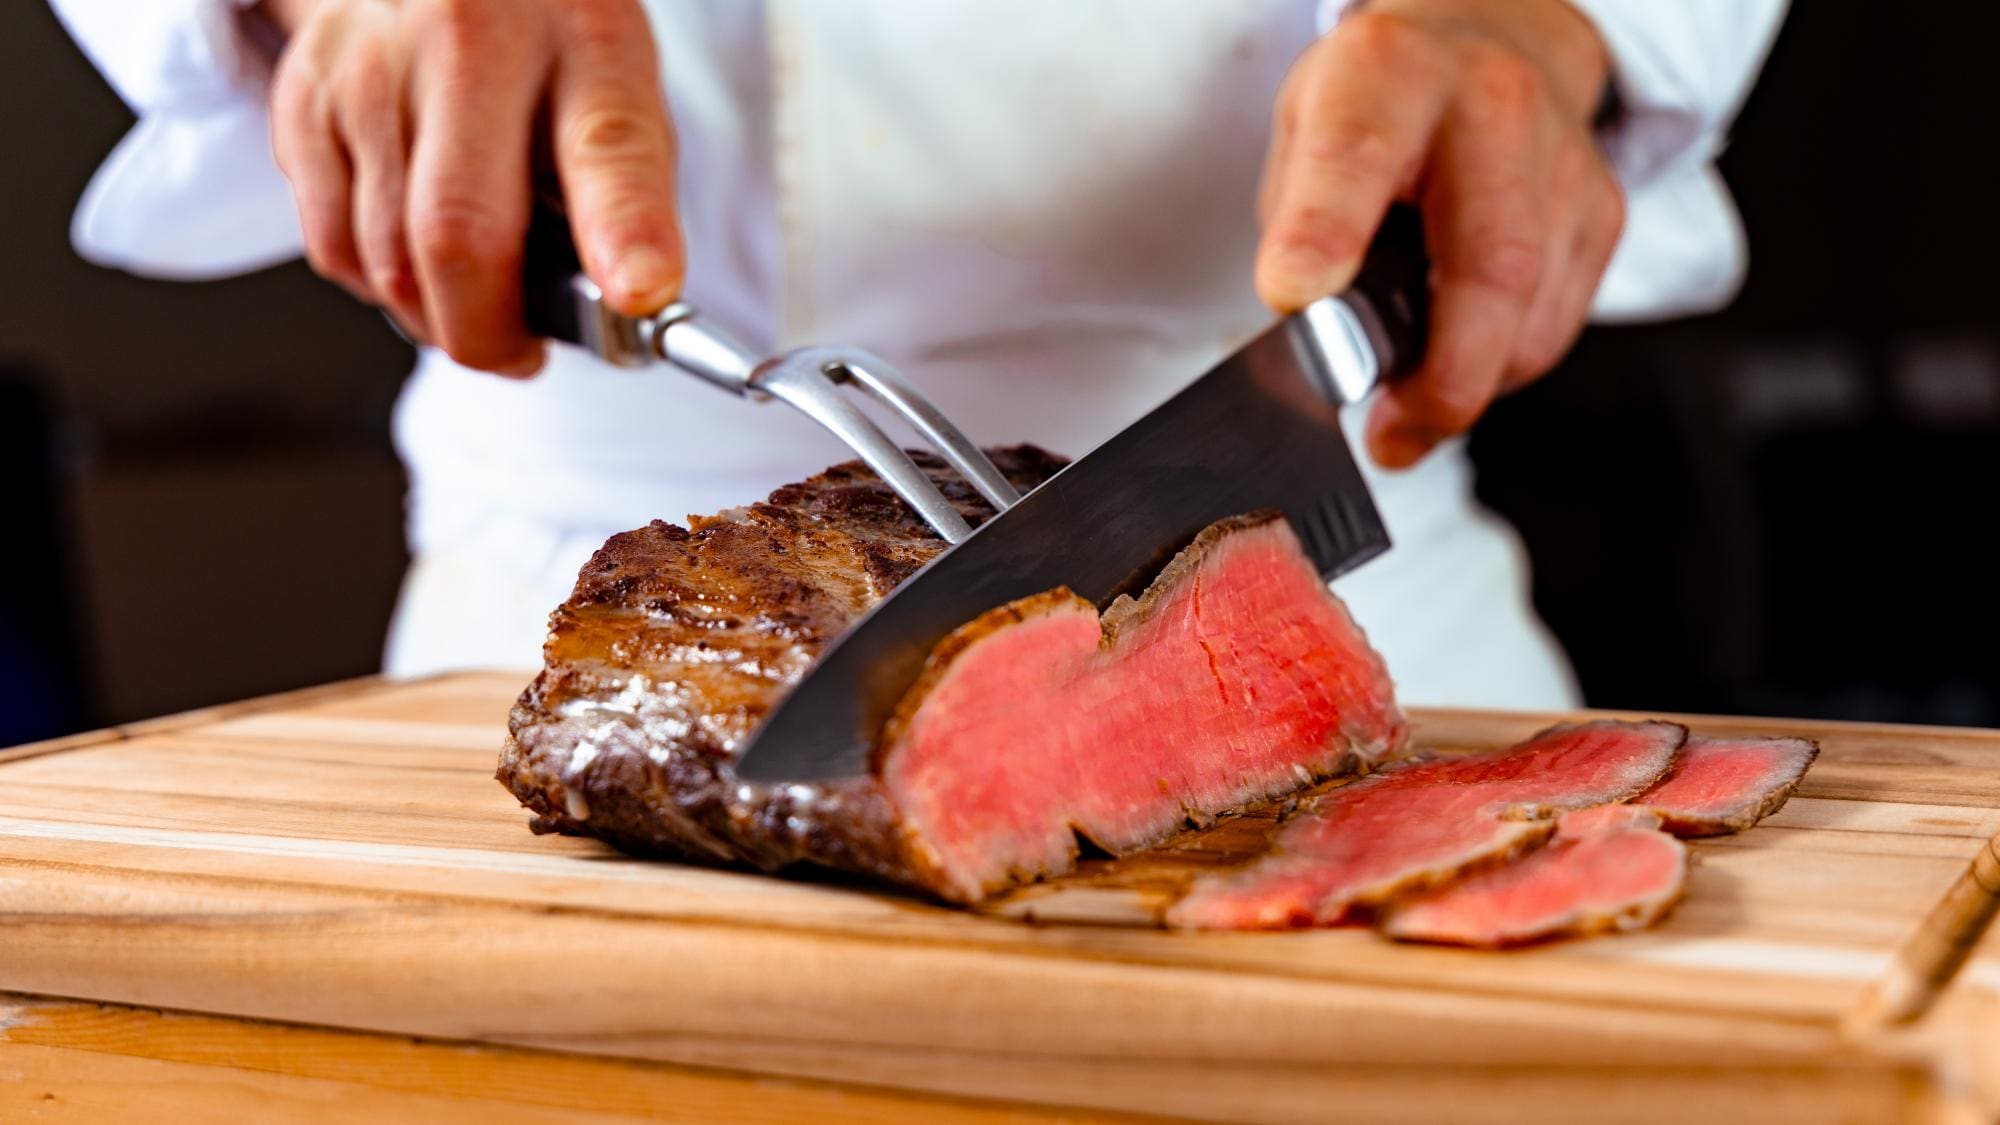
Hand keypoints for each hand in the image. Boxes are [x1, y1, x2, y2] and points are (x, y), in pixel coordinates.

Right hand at [264, 0, 681, 374]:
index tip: (639, 293)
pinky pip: (333, 245)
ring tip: (477, 304)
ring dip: (436, 318)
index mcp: (579, 38)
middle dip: (490, 333)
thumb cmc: (548, 47)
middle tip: (521, 352)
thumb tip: (624, 303)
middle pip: (458, 232)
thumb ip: (626, 193)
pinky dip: (379, 284)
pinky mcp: (306, 96)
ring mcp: (370, 67)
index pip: (606, 146)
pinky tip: (415, 259)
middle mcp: (464, 40)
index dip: (625, 232)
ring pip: (384, 260)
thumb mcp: (620, 91)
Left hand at [1254, 0, 1621, 467]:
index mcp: (1389, 75)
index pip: (1356, 157)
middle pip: (1489, 264)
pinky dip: (1503, 365)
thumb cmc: (1380, 103)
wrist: (1487, 38)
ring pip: (1534, 314)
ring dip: (1469, 387)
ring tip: (1411, 409)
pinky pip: (1557, 323)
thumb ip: (1297, 229)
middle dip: (1441, 376)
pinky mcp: (1602, 209)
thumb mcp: (1306, 132)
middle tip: (1391, 434)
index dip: (1324, 234)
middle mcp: (1490, 106)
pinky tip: (1463, 358)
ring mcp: (1561, 159)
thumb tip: (1307, 345)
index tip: (1292, 298)